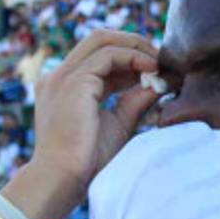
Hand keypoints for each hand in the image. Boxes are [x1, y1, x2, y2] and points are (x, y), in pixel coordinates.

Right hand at [25, 30, 160, 207]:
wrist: (63, 179)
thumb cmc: (86, 162)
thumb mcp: (117, 124)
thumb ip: (134, 101)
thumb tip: (158, 83)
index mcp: (64, 88)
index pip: (98, 59)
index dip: (128, 59)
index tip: (154, 69)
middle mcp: (59, 76)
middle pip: (98, 39)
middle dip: (132, 43)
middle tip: (160, 58)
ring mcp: (63, 76)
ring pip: (102, 39)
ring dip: (135, 47)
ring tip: (159, 62)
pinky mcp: (75, 80)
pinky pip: (109, 54)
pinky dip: (133, 57)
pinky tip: (152, 68)